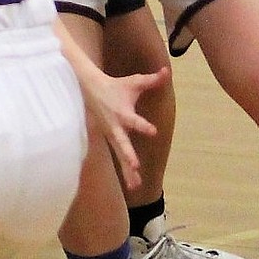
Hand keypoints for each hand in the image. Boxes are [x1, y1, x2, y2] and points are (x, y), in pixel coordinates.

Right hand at [83, 66, 168, 189]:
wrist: (90, 90)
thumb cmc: (115, 86)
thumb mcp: (134, 82)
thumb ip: (152, 80)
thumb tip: (168, 71)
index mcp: (123, 113)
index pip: (134, 120)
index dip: (143, 125)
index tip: (153, 132)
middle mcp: (116, 127)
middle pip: (122, 143)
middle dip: (127, 155)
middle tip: (135, 166)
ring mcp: (112, 136)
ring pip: (120, 155)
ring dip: (127, 171)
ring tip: (136, 186)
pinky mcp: (110, 141)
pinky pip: (118, 157)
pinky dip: (125, 172)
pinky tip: (133, 185)